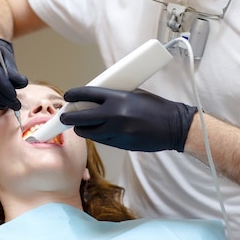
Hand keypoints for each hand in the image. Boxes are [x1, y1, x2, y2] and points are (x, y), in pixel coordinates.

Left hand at [60, 87, 196, 151]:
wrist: (174, 127)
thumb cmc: (156, 108)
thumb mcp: (134, 94)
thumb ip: (114, 96)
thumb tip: (95, 98)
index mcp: (118, 98)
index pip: (88, 94)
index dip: (74, 95)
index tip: (67, 96)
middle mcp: (115, 115)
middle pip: (81, 118)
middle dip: (69, 117)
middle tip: (65, 116)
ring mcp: (117, 132)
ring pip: (89, 132)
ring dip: (82, 129)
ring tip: (79, 125)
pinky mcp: (121, 144)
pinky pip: (102, 140)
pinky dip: (97, 135)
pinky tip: (97, 131)